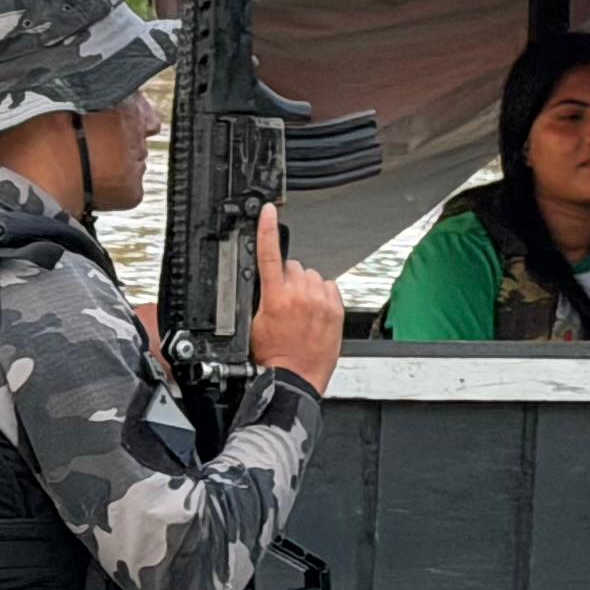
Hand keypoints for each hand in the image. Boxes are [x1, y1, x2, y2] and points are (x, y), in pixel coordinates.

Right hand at [244, 205, 343, 394]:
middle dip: (286, 279)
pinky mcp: (336, 309)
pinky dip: (321, 295)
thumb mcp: (253, 324)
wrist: (295, 378)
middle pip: (292, 266)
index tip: (268, 211)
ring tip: (299, 311)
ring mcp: (321, 301)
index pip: (269, 254)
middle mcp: (301, 295)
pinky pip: (328, 287)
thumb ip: (259, 297)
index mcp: (276, 297)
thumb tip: (261, 282)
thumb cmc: (273, 357)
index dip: (267, 229)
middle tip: (283, 303)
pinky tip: (313, 312)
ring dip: (305, 287)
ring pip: (312, 276)